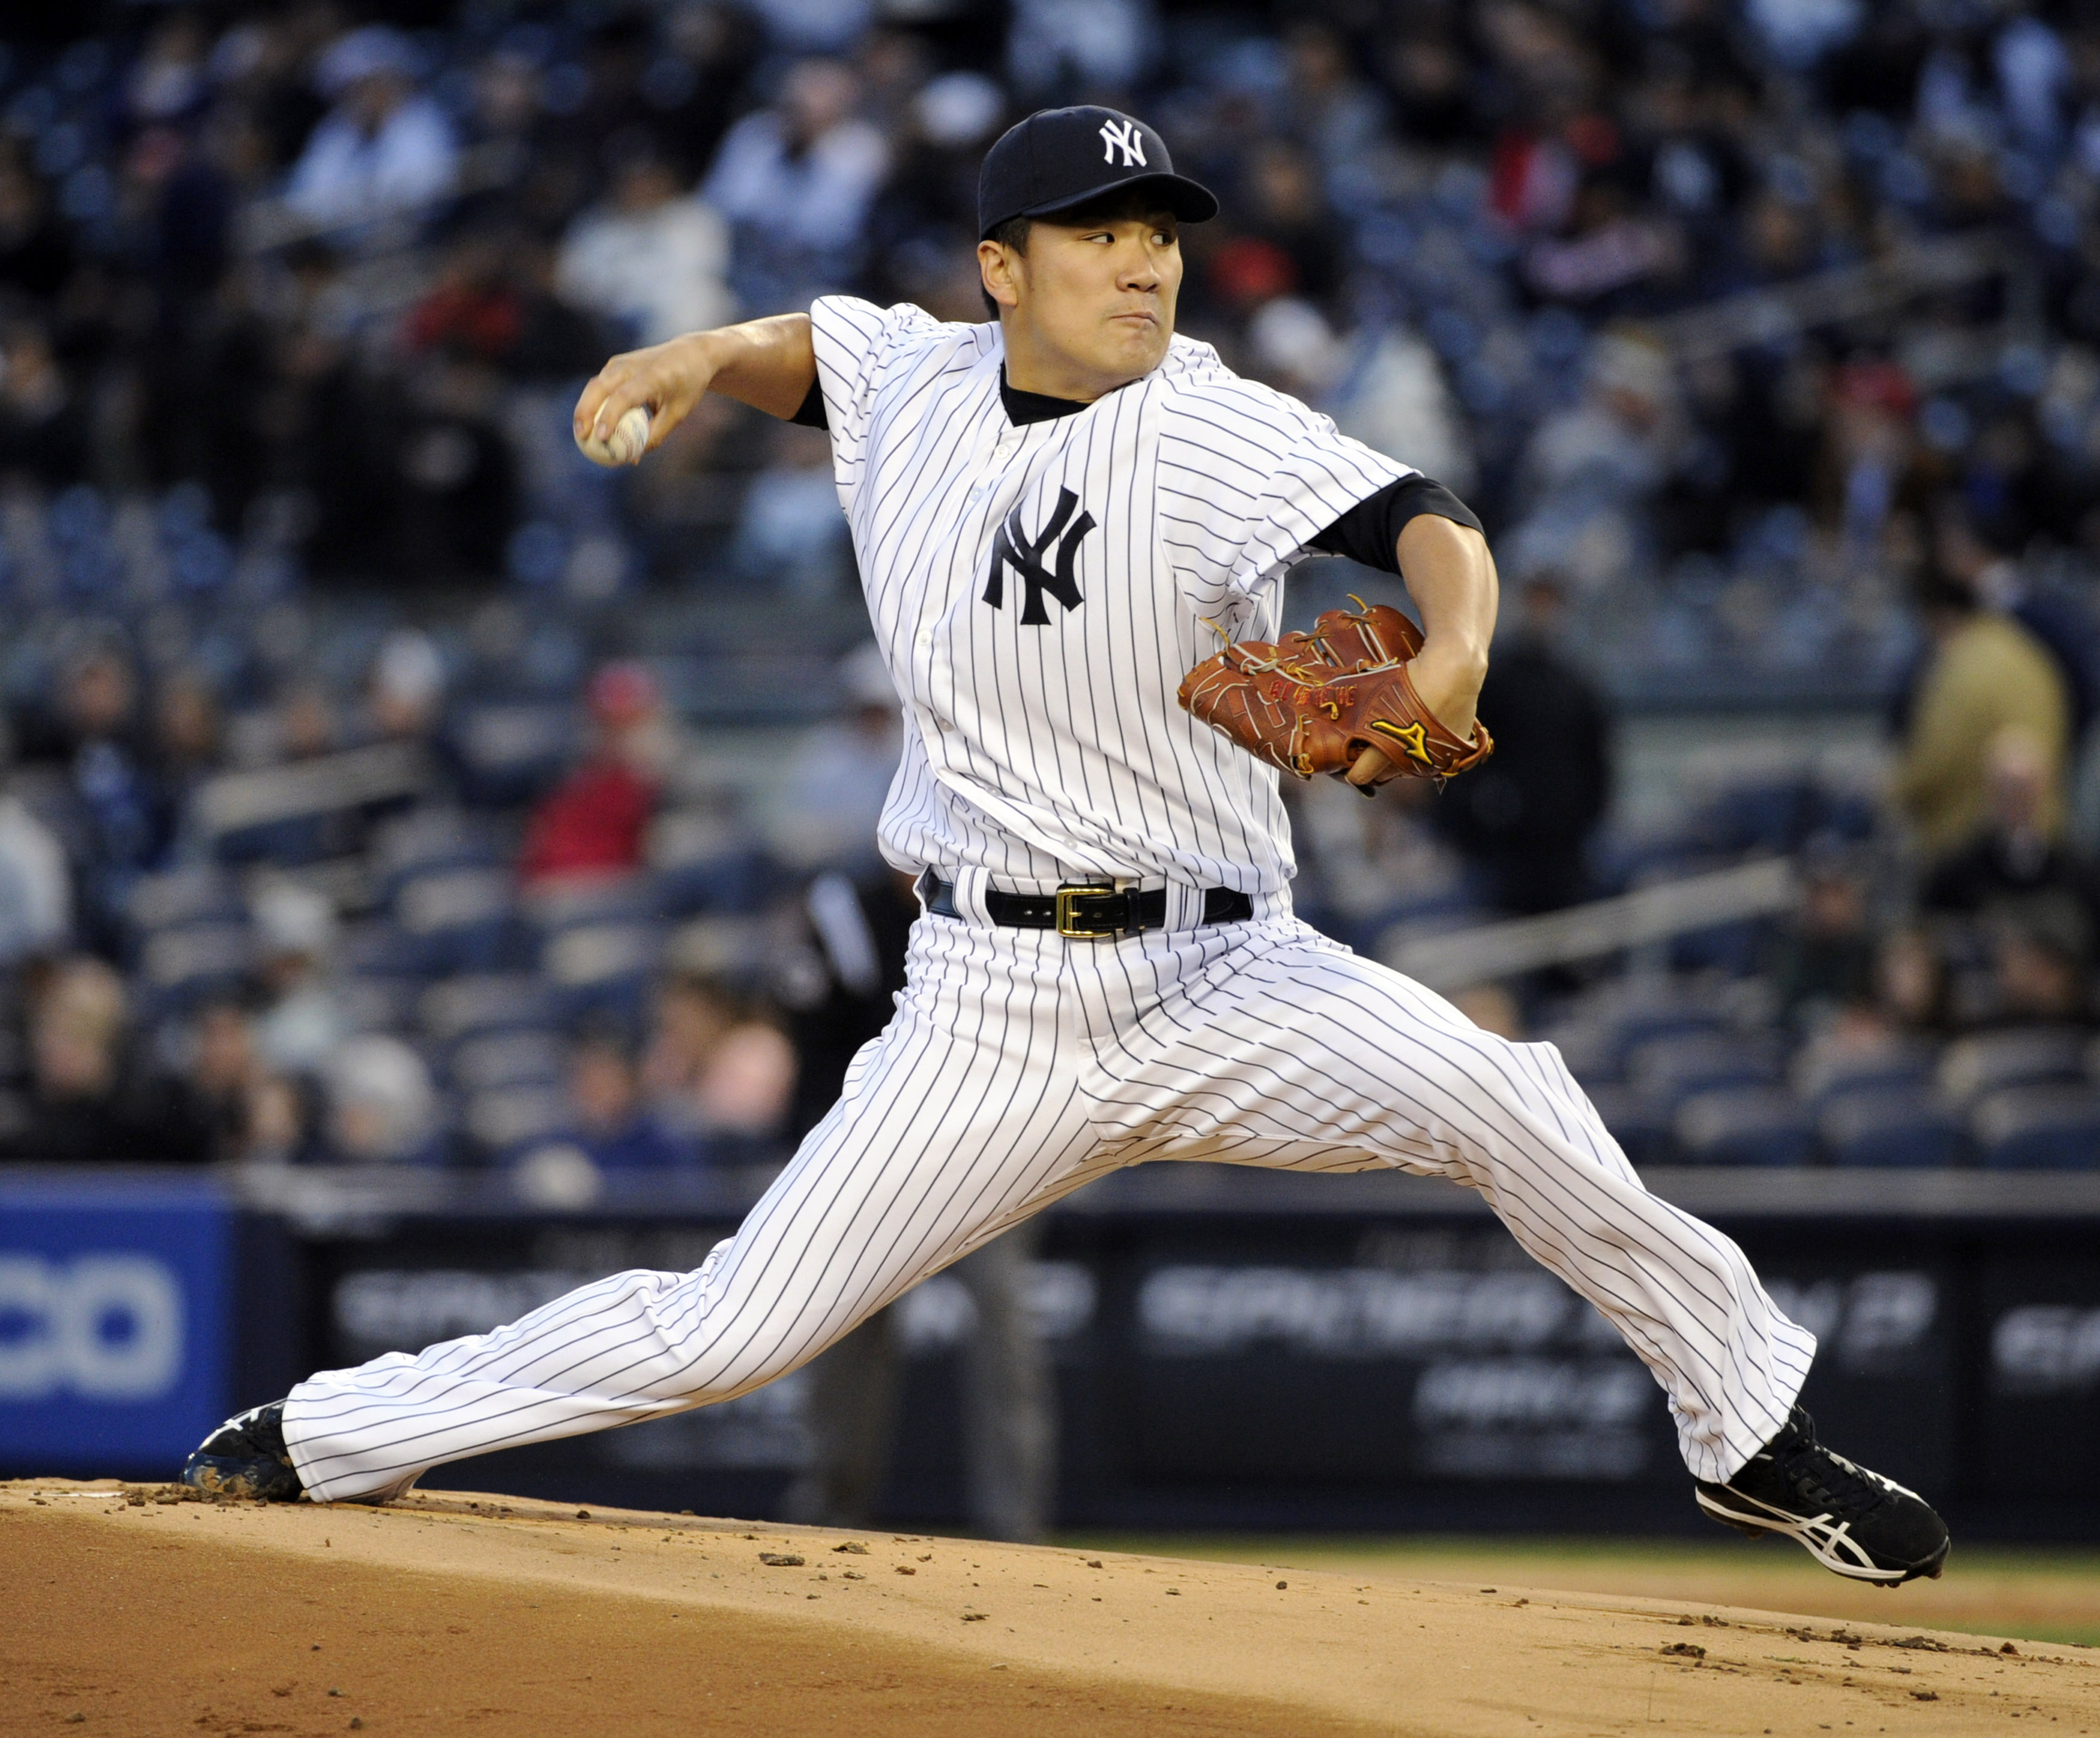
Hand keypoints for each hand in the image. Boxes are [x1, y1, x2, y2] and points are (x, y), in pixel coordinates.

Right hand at [572, 333, 717, 459]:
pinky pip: (600, 386)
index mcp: (651, 376)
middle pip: (599, 387)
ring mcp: (620, 362)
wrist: (690, 354)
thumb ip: (655, 434)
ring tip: (581, 434)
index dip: (610, 417)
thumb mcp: (678, 413)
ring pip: (595, 385)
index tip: (601, 437)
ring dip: (585, 409)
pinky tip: (591, 423)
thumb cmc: (687, 387)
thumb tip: (632, 457)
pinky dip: (594, 404)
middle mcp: (631, 365)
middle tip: (581, 436)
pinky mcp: (615, 364)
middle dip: (585, 412)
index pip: (623, 396)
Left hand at [1345, 639, 1485, 790]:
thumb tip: (1316, 701)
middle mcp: (1410, 761)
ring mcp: (1434, 760)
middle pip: (1384, 776)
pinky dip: (1422, 753)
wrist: (1454, 669)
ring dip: (1398, 760)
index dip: (1350, 770)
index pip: (1360, 776)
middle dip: (1373, 765)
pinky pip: (1430, 762)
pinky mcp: (1453, 755)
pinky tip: (1418, 734)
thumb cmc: (1407, 678)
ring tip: (1394, 737)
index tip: (1347, 760)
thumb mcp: (1371, 687)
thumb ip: (1348, 704)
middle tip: (1368, 747)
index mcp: (1386, 749)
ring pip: (1408, 770)